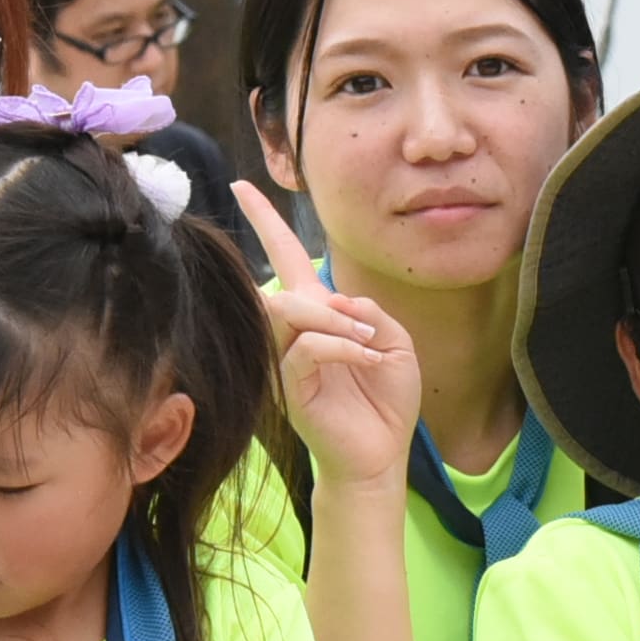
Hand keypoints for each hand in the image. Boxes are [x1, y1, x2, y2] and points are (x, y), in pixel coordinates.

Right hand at [238, 181, 422, 489]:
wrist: (381, 456)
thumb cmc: (386, 401)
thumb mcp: (396, 344)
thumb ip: (371, 313)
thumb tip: (340, 300)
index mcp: (318, 315)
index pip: (285, 258)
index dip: (265, 221)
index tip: (243, 185)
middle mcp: (294, 334)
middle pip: (281, 286)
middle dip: (323, 300)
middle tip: (365, 328)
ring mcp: (286, 361)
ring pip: (286, 312)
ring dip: (332, 321)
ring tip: (369, 344)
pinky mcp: (290, 388)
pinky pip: (305, 349)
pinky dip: (342, 348)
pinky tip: (369, 362)